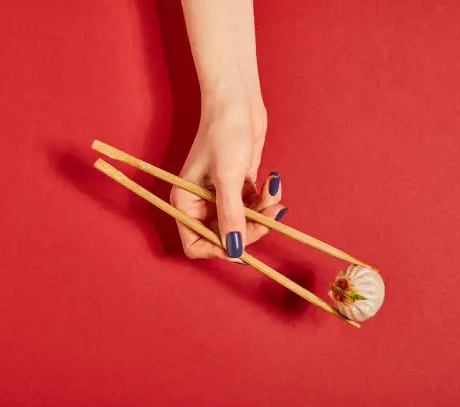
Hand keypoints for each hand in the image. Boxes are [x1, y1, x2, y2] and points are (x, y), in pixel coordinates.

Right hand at [170, 98, 285, 259]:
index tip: (242, 242)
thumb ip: (230, 216)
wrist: (238, 102)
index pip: (196, 244)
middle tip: (269, 215)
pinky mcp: (238, 186)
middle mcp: (200, 202)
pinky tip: (272, 183)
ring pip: (243, 222)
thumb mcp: (228, 178)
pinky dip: (265, 200)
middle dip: (250, 228)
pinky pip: (253, 207)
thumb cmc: (225, 133)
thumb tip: (234, 251)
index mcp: (186, 202)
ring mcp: (220, 195)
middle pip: (225, 236)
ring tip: (273, 193)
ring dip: (262, 213)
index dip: (219, 248)